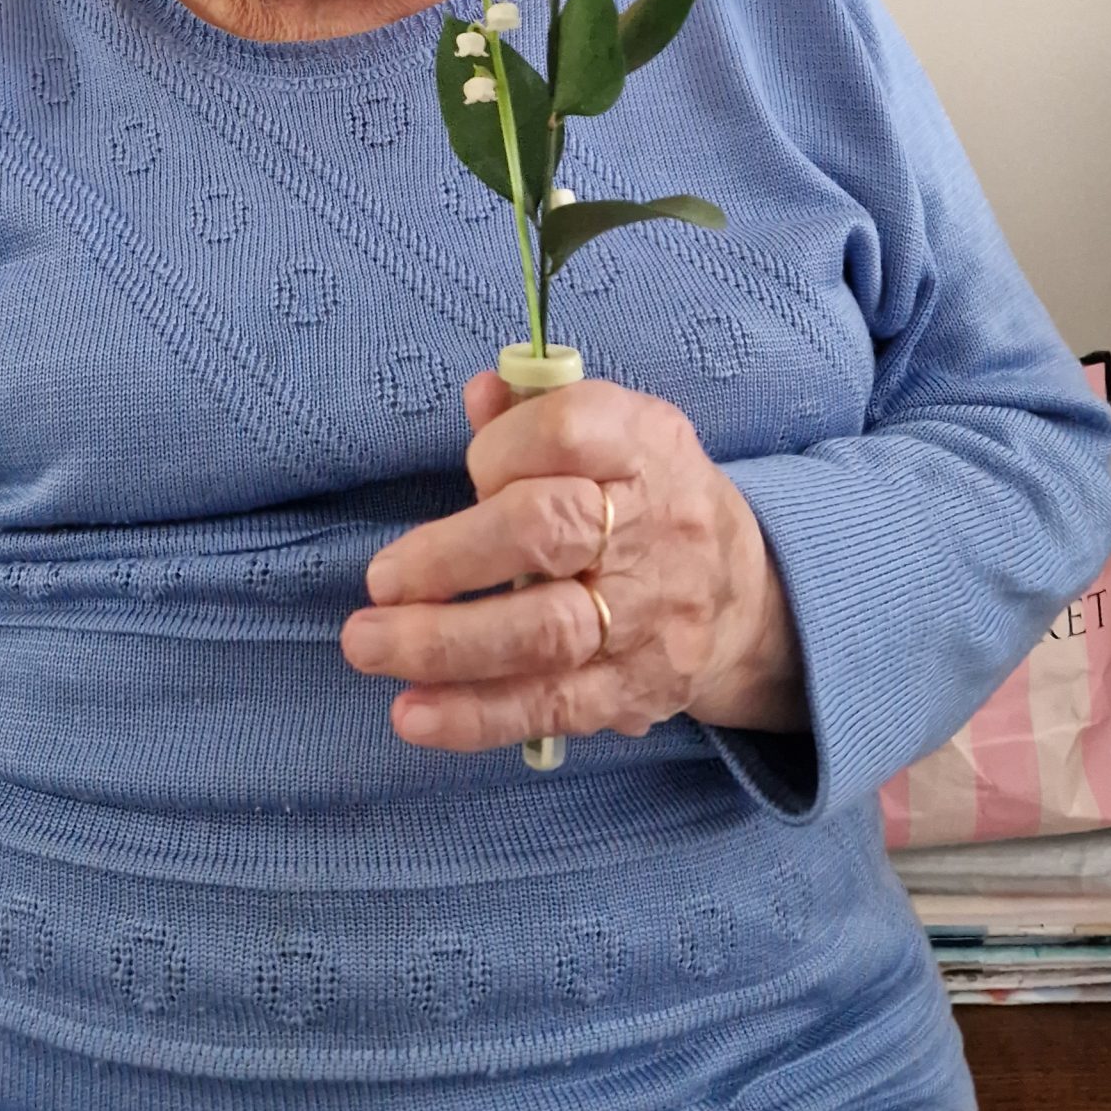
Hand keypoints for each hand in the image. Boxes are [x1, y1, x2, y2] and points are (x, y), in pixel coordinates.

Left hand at [340, 372, 807, 752]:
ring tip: (370, 645)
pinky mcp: (636, 689)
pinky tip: (414, 715)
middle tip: (379, 581)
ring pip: (546, 631)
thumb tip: (478, 394)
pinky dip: (477, 715)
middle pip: (549, 532)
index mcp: (644, 444)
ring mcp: (649, 615)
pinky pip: (552, 706)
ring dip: (446, 644)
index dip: (502, 450)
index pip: (568, 432)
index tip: (472, 471)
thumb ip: (533, 414)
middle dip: (451, 557)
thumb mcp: (609, 434)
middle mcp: (654, 525)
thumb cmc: (641, 495)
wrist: (740, 592)